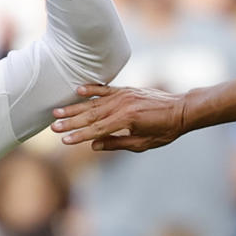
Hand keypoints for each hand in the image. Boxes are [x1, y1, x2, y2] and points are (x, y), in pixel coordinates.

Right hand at [49, 84, 187, 151]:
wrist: (182, 109)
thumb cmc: (165, 130)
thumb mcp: (143, 143)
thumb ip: (117, 143)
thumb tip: (94, 145)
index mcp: (127, 120)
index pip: (97, 130)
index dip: (79, 136)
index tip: (64, 140)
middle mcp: (122, 105)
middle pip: (90, 115)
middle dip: (70, 121)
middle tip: (53, 126)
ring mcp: (124, 95)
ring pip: (94, 103)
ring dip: (74, 108)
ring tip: (57, 111)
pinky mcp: (126, 90)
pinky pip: (105, 89)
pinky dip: (91, 89)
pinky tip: (77, 90)